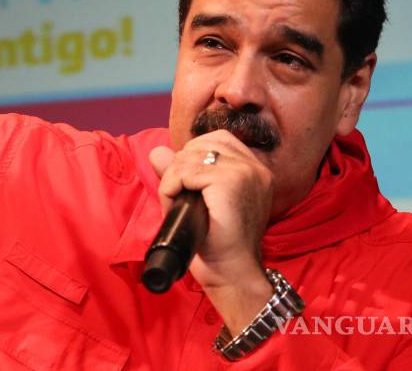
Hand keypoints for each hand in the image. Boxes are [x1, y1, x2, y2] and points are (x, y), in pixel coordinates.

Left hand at [149, 130, 273, 329]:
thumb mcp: (196, 200)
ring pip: (188, 158)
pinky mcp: (230, 181)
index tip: (187, 187)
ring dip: (171, 181)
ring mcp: (244, 171)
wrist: (231, 272)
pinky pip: (183, 173)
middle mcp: (254, 166)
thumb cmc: (216, 242)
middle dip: (179, 169)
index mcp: (254, 169)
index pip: (215, 140)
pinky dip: (170, 189)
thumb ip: (179, 172)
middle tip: (178, 198)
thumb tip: (156, 150)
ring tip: (175, 204)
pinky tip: (173, 206)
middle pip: (199, 145)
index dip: (191, 160)